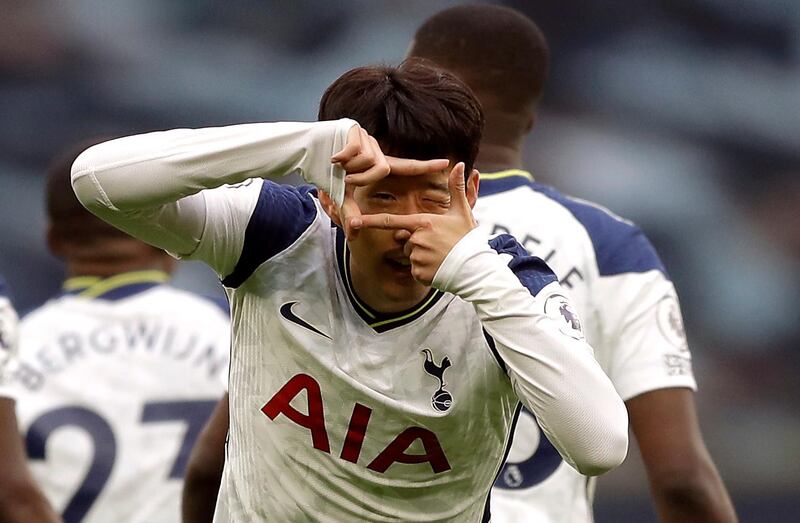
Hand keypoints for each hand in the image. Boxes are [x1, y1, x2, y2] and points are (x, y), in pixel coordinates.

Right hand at [330, 125, 449, 239]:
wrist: (303, 151)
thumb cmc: (323, 172)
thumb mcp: (339, 195)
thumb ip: (350, 213)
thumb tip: (354, 234)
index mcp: (376, 162)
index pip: (405, 166)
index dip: (425, 166)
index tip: (447, 163)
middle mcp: (375, 148)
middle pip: (383, 168)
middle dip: (362, 178)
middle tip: (345, 178)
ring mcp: (365, 137)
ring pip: (369, 160)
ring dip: (350, 168)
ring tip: (337, 164)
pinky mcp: (354, 129)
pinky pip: (356, 151)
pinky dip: (342, 158)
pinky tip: (332, 157)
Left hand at [352, 162, 476, 284]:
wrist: (475, 268)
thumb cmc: (467, 239)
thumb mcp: (462, 212)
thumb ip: (456, 188)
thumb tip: (459, 164)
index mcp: (423, 223)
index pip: (390, 221)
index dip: (370, 221)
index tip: (353, 222)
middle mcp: (417, 239)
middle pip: (406, 241)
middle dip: (418, 244)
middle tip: (439, 246)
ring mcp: (417, 258)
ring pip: (411, 256)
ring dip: (422, 257)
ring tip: (441, 257)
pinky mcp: (419, 274)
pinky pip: (415, 271)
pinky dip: (424, 271)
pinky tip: (438, 268)